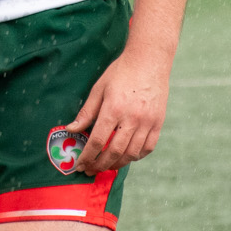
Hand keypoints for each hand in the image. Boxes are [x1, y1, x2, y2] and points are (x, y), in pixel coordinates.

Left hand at [66, 49, 171, 175]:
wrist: (149, 60)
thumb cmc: (121, 72)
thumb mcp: (99, 89)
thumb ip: (86, 112)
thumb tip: (71, 129)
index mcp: (114, 109)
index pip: (98, 141)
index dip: (88, 156)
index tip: (80, 164)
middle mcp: (132, 118)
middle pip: (114, 152)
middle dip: (100, 165)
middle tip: (90, 169)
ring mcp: (148, 122)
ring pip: (132, 154)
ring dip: (117, 164)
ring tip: (106, 166)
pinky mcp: (158, 122)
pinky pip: (148, 148)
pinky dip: (136, 156)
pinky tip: (127, 157)